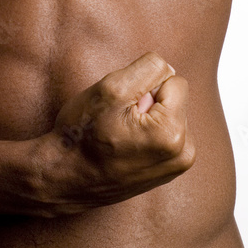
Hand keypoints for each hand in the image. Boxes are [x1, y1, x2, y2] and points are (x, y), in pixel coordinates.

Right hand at [36, 51, 195, 215]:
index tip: (122, 107)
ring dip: (146, 118)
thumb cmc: (82, 135)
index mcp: (172, 133)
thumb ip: (148, 68)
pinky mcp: (168, 170)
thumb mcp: (111, 88)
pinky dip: (146, 133)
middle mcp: (183, 153)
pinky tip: (124, 145)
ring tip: (119, 134)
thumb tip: (169, 70)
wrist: (64, 179)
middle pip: (174, 100)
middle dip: (147, 102)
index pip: (175, 81)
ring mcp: (177, 165)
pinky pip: (164, 134)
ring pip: (168, 116)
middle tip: (117, 121)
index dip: (145, 86)